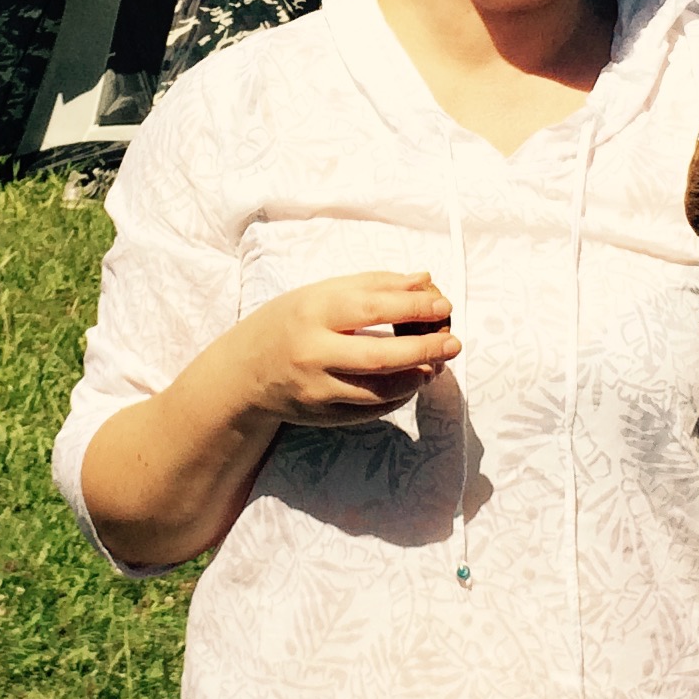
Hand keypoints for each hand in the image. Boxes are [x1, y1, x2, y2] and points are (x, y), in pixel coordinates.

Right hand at [222, 272, 460, 427]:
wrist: (245, 372)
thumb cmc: (290, 322)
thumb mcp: (322, 293)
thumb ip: (374, 285)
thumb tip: (424, 281)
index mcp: (313, 312)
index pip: (372, 308)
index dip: (413, 307)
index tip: (443, 305)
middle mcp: (313, 352)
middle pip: (379, 356)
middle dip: (424, 350)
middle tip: (453, 343)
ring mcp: (317, 389)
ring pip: (379, 391)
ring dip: (416, 377)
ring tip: (436, 364)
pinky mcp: (323, 416)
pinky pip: (372, 410)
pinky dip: (398, 396)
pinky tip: (411, 381)